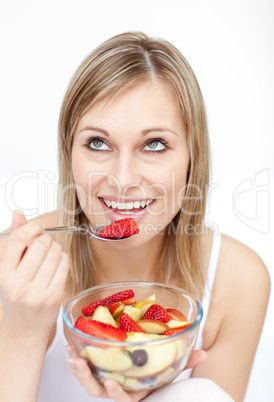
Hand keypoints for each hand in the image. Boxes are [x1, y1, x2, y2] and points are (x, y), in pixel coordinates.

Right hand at [0, 210, 68, 338]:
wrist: (23, 330)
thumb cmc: (16, 296)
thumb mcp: (8, 269)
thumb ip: (15, 241)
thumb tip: (18, 212)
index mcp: (3, 273)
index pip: (19, 239)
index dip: (32, 227)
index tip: (39, 226)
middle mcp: (17, 283)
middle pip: (40, 245)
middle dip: (47, 239)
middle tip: (46, 243)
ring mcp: (36, 292)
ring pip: (55, 254)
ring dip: (57, 249)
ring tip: (52, 255)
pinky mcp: (53, 298)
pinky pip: (64, 266)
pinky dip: (64, 260)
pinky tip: (58, 264)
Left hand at [66, 345, 206, 400]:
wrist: (144, 367)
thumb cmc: (155, 372)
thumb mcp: (170, 368)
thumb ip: (184, 362)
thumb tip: (204, 354)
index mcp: (135, 392)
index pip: (125, 400)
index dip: (117, 394)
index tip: (111, 383)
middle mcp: (118, 389)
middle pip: (98, 391)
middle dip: (86, 379)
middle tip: (79, 363)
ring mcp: (106, 378)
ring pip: (88, 381)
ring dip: (78, 369)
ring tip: (72, 356)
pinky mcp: (98, 367)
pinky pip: (85, 366)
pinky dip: (77, 357)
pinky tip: (71, 347)